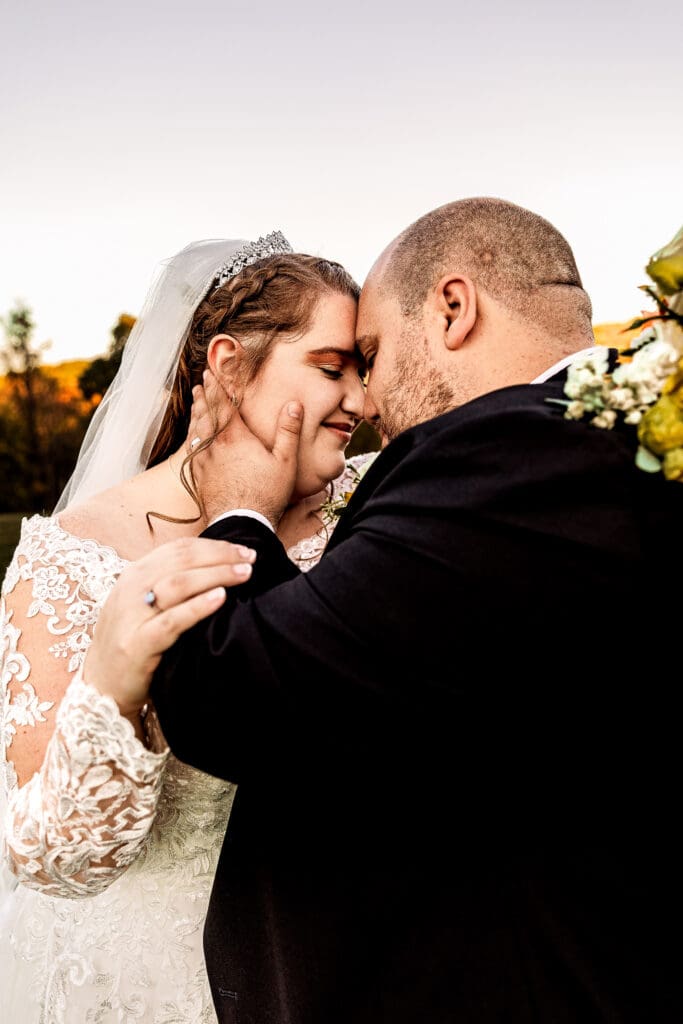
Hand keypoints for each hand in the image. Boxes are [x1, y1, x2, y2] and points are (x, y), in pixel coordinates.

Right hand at [82, 536, 255, 715]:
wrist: (103, 685)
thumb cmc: (135, 640)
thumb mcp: (147, 604)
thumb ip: (172, 584)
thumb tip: (218, 566)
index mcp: (136, 574)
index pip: (179, 549)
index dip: (215, 546)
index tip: (243, 550)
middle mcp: (131, 588)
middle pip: (182, 560)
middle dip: (221, 556)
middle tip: (251, 559)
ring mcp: (132, 615)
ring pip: (178, 583)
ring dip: (216, 575)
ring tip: (243, 574)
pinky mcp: (137, 643)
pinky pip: (171, 621)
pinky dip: (197, 606)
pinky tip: (220, 598)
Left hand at [187, 370, 302, 526]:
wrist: (241, 522)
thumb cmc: (267, 493)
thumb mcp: (285, 461)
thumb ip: (288, 431)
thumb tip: (294, 405)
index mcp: (235, 437)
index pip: (222, 404)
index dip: (216, 387)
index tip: (210, 373)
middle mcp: (215, 445)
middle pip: (205, 414)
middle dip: (203, 396)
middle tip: (200, 384)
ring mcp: (204, 461)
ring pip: (196, 430)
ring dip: (195, 413)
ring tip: (195, 403)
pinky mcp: (199, 476)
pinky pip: (192, 450)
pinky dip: (192, 436)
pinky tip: (193, 437)